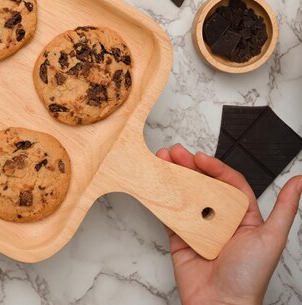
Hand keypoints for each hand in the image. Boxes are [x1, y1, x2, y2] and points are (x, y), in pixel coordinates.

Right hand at [156, 144, 301, 304]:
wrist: (220, 304)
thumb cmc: (248, 277)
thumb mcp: (272, 238)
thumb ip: (285, 209)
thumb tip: (299, 181)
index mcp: (243, 216)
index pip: (228, 183)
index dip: (214, 167)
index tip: (199, 158)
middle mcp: (220, 219)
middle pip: (202, 184)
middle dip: (188, 166)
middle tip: (175, 152)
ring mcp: (198, 227)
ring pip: (183, 195)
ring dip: (172, 177)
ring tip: (162, 160)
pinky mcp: (179, 237)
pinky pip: (169, 214)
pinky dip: (160, 198)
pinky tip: (155, 184)